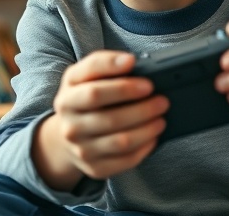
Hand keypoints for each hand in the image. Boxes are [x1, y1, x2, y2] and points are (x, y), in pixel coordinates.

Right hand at [33, 51, 167, 190]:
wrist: (67, 134)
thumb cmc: (82, 98)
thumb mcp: (83, 76)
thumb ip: (102, 64)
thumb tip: (129, 60)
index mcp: (67, 98)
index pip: (93, 90)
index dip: (121, 84)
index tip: (143, 77)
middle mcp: (70, 125)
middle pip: (110, 117)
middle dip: (142, 108)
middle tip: (162, 100)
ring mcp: (81, 149)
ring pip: (121, 141)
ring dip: (147, 129)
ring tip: (161, 118)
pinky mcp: (94, 167)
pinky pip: (125, 161)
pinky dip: (144, 148)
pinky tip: (153, 137)